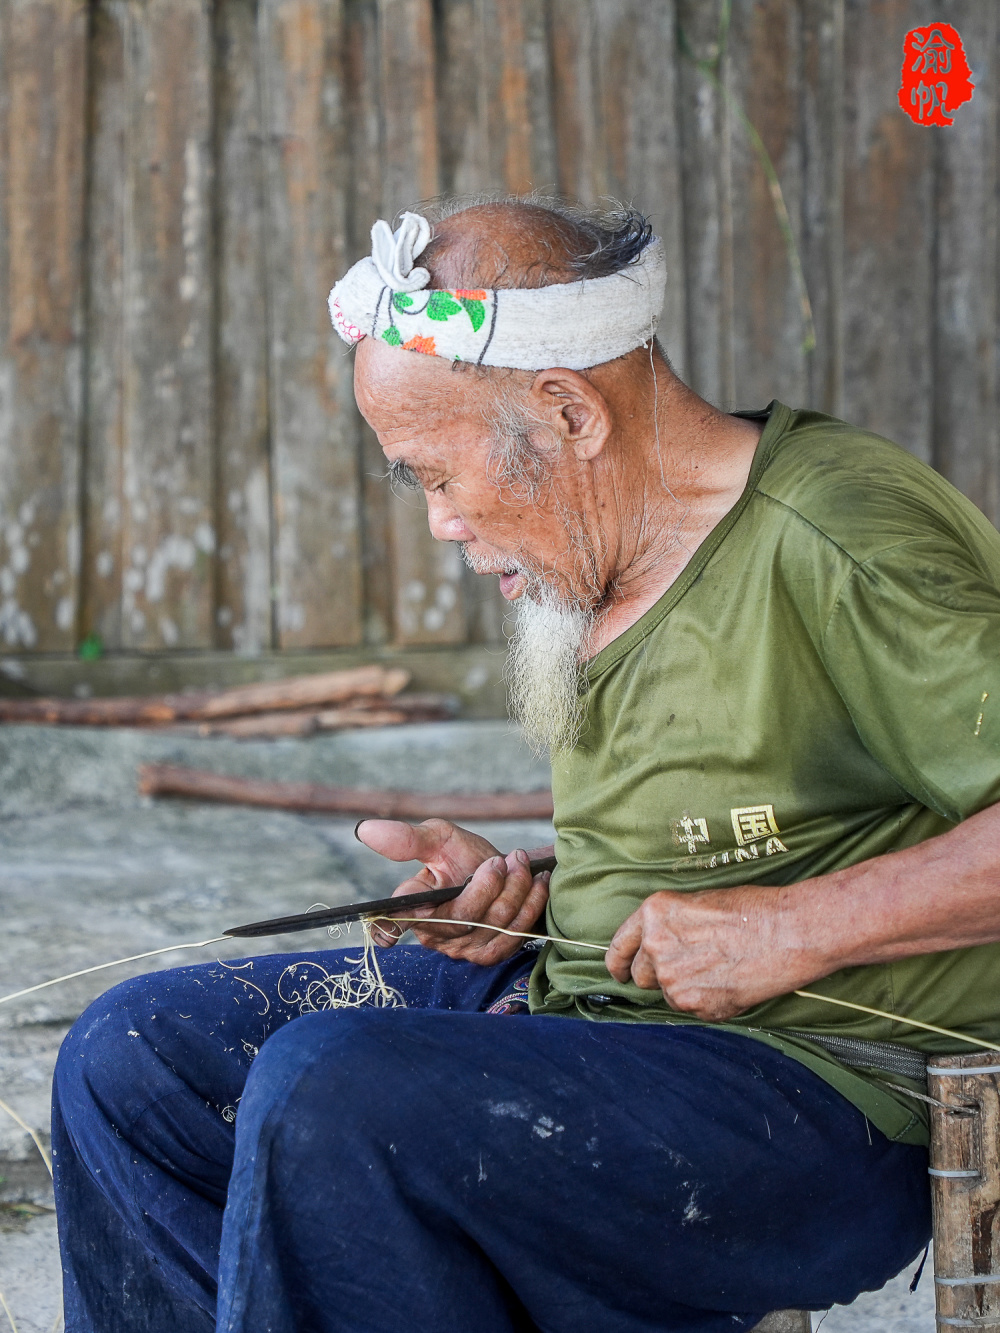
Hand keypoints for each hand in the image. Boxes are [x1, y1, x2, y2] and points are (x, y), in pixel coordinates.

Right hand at [355, 818, 550, 964]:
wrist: (507, 870)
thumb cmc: (466, 856)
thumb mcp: (439, 838)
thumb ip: (409, 838)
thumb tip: (365, 830)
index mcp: (415, 904)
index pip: (394, 920)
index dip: (387, 928)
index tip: (386, 934)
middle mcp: (435, 933)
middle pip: (462, 917)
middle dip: (490, 884)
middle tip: (502, 859)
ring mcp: (463, 948)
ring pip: (493, 924)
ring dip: (514, 889)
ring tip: (519, 863)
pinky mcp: (491, 954)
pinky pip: (514, 934)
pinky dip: (530, 904)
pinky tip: (536, 883)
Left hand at [605, 887, 811, 1020]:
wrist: (787, 932)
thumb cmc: (750, 911)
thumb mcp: (697, 903)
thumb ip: (669, 927)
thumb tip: (658, 951)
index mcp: (653, 914)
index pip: (619, 948)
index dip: (617, 964)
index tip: (619, 973)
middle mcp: (655, 946)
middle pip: (641, 976)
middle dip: (659, 976)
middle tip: (692, 966)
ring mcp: (673, 978)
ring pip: (668, 995)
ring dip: (685, 988)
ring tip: (719, 969)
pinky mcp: (695, 1004)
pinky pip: (691, 1009)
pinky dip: (706, 1001)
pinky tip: (729, 982)